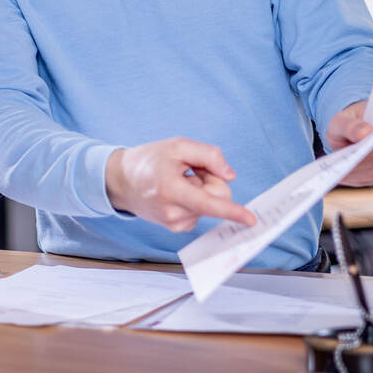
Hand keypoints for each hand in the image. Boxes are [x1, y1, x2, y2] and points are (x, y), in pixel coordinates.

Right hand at [104, 137, 256, 231]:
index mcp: (171, 189)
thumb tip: (229, 176)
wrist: (122, 180)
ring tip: (178, 180)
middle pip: (216, 199)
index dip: (232, 211)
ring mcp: (174, 222)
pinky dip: (195, 199)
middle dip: (212, 181)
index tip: (250, 220)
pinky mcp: (176, 227)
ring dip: (201, 190)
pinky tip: (178, 191)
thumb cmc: (149, 160)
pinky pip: (201, 211)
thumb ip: (209, 155)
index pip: (208, 203)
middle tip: (191, 170)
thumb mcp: (178, 145)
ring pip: (209, 205)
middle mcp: (173, 211)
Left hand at [327, 101, 372, 186]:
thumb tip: (364, 133)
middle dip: (360, 166)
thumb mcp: (342, 120)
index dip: (368, 152)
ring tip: (340, 173)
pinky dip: (362, 179)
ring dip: (359, 175)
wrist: (355, 130)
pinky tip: (348, 176)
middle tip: (339, 170)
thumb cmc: (350, 123)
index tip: (350, 158)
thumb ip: (350, 125)